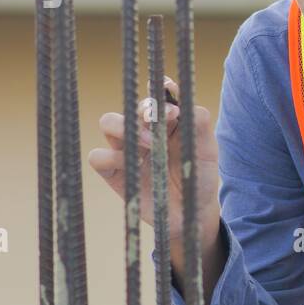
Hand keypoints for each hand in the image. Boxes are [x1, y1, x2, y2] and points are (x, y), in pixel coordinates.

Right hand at [88, 76, 221, 253]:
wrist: (191, 213)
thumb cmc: (197, 177)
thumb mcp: (206, 150)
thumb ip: (198, 122)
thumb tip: (182, 97)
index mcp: (166, 120)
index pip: (157, 95)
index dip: (161, 91)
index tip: (174, 103)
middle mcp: (143, 130)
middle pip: (133, 105)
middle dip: (147, 109)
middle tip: (167, 121)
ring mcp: (127, 149)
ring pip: (108, 121)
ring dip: (126, 127)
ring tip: (150, 145)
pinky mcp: (114, 172)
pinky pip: (97, 157)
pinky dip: (109, 156)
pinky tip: (130, 165)